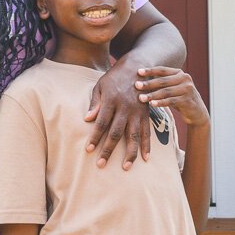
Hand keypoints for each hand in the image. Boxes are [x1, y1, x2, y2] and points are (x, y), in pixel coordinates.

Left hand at [85, 54, 151, 168]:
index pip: (101, 123)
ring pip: (134, 135)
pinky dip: (147, 145)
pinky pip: (147, 132)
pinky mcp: (146, 114)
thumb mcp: (100, 85)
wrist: (138, 67)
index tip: (89, 150)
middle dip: (108, 150)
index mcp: (111, 100)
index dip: (95, 137)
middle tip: (101, 164)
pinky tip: (145, 158)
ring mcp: (137, 112)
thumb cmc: (114, 77)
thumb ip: (95, 102)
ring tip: (126, 167)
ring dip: (130, 153)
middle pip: (116, 132)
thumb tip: (87, 119)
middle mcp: (125, 108)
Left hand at [134, 66, 209, 126]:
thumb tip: (139, 80)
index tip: (138, 72)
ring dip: (152, 95)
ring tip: (141, 98)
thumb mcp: (172, 88)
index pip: (162, 70)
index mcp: (179, 73)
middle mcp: (184, 79)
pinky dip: (161, 103)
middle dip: (148, 83)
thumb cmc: (179, 98)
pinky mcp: (188, 100)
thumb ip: (161, 83)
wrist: (197, 111)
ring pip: (166, 92)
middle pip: (163, 81)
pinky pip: (171, 101)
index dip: (150, 70)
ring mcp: (187, 89)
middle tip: (136, 85)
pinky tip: (152, 104)